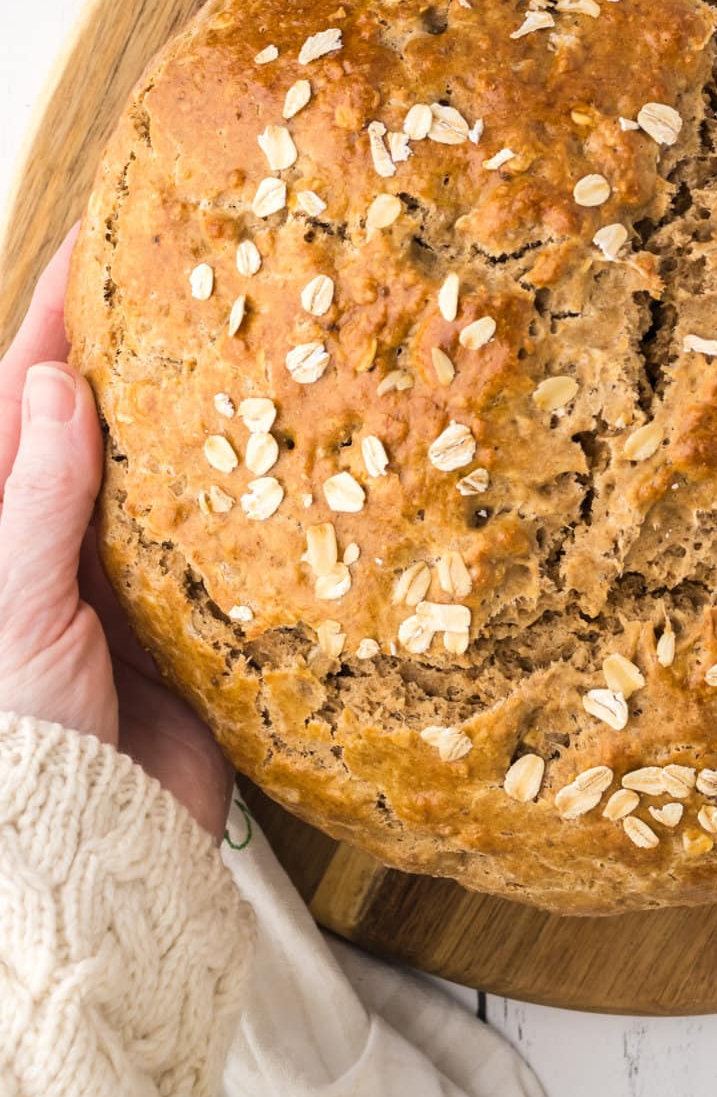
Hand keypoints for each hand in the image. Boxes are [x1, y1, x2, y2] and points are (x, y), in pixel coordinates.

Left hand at [0, 232, 231, 839]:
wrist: (91, 860)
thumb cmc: (14, 735)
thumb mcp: (11, 606)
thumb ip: (36, 497)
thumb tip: (53, 379)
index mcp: (8, 518)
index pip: (29, 388)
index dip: (61, 310)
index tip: (103, 235)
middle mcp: (72, 534)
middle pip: (115, 416)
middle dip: (152, 345)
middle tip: (210, 271)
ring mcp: (140, 574)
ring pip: (183, 470)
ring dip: (218, 414)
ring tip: (269, 335)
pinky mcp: (204, 620)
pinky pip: (240, 540)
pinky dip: (268, 499)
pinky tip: (306, 452)